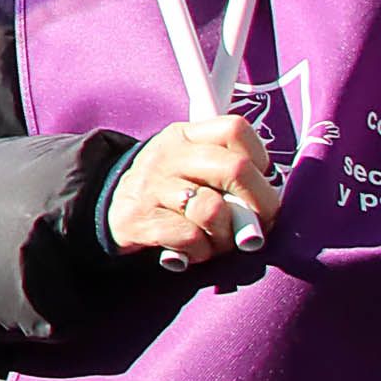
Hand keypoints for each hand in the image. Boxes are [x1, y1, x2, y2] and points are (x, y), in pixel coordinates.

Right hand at [105, 115, 278, 263]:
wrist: (111, 209)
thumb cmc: (168, 188)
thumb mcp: (191, 164)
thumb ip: (231, 173)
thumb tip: (269, 210)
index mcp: (185, 136)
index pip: (235, 129)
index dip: (259, 157)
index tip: (257, 180)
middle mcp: (168, 156)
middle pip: (235, 169)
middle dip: (261, 203)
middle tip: (259, 222)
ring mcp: (153, 187)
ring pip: (213, 210)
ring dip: (226, 234)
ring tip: (219, 238)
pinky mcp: (142, 220)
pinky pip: (190, 238)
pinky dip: (200, 251)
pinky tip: (193, 249)